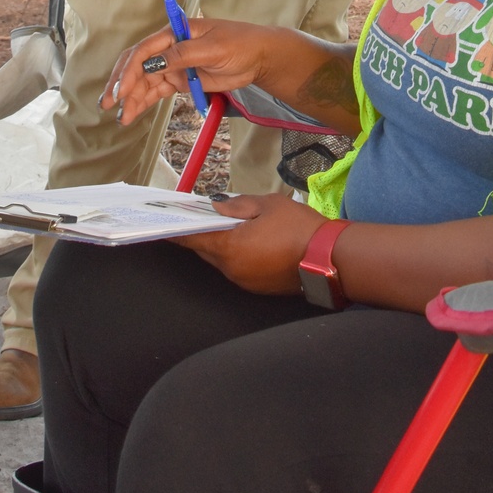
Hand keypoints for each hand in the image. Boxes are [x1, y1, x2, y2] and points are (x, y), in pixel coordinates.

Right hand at [101, 17, 286, 127]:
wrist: (258, 57)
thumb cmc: (239, 44)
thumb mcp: (212, 48)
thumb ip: (181, 55)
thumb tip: (153, 64)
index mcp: (174, 33)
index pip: (144, 51)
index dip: (130, 71)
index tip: (122, 90)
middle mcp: (169, 48)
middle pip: (137, 66)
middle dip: (121, 84)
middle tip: (109, 104)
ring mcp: (173, 65)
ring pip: (144, 82)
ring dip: (131, 98)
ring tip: (121, 118)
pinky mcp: (180, 80)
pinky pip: (156, 91)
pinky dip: (143, 102)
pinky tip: (132, 113)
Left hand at [176, 193, 327, 293]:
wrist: (330, 258)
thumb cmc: (298, 227)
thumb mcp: (267, 205)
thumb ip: (238, 204)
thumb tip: (217, 205)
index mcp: (230, 247)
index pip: (193, 239)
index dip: (176, 230)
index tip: (162, 223)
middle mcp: (232, 269)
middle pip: (206, 250)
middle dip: (200, 234)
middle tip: (195, 217)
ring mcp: (245, 282)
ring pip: (222, 260)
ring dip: (220, 244)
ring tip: (224, 224)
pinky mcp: (259, 288)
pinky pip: (238, 268)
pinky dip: (236, 254)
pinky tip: (245, 240)